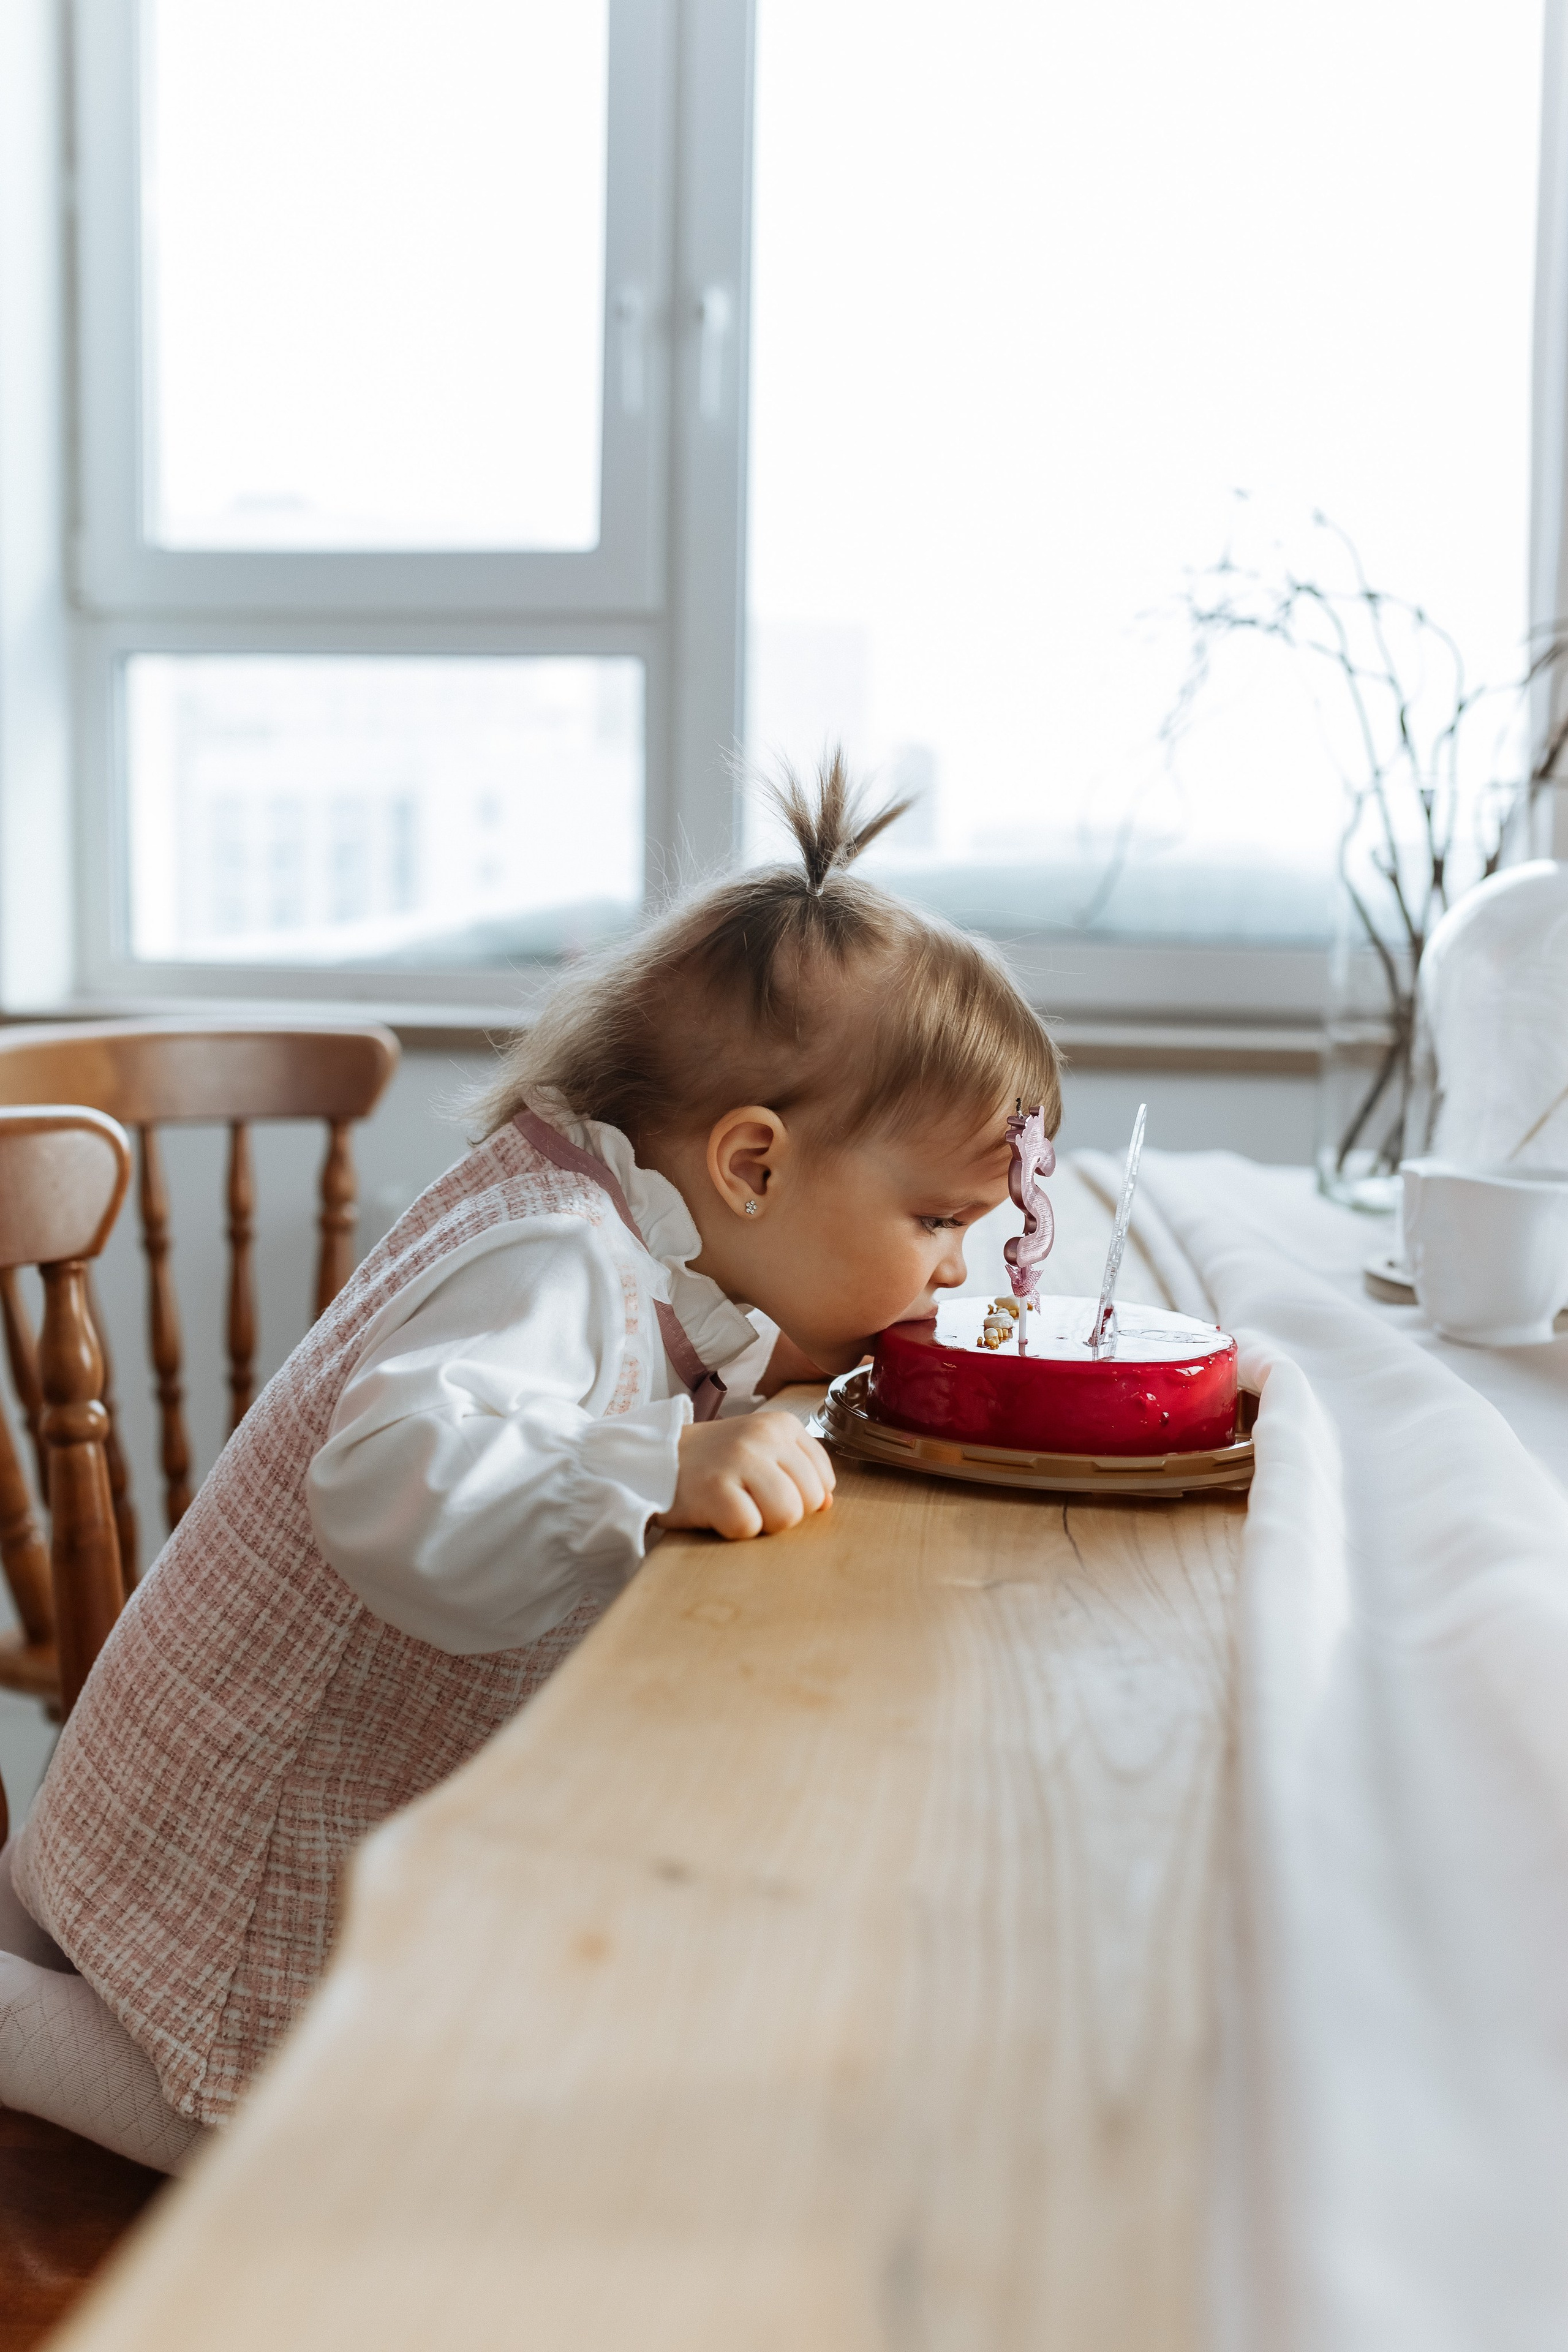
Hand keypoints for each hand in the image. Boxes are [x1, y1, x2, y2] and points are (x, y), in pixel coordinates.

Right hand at [655, 1411, 835, 1539]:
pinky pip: (748, 1527)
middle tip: (749, 1500)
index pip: (824, 1480)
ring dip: (761, 1523)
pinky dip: (733, 1530)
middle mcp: (763, 1436)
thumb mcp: (762, 1452)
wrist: (654, 1460)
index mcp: (782, 1424)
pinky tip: (716, 1512)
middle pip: (809, 1501)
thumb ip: (798, 1470)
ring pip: (786, 1515)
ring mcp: (738, 1459)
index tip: (768, 1489)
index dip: (800, 1497)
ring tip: (736, 1506)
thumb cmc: (714, 1462)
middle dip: (783, 1513)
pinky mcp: (714, 1487)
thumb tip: (828, 1503)